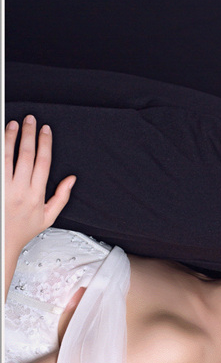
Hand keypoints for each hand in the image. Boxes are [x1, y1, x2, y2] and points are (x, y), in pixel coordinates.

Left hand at [5, 115, 75, 255]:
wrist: (0, 243)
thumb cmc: (21, 231)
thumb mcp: (48, 218)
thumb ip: (61, 197)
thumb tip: (71, 179)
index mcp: (35, 196)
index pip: (43, 162)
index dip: (45, 143)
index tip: (45, 130)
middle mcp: (19, 191)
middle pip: (26, 155)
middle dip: (29, 134)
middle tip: (30, 120)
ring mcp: (4, 189)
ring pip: (7, 157)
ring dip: (10, 138)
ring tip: (12, 125)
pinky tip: (1, 141)